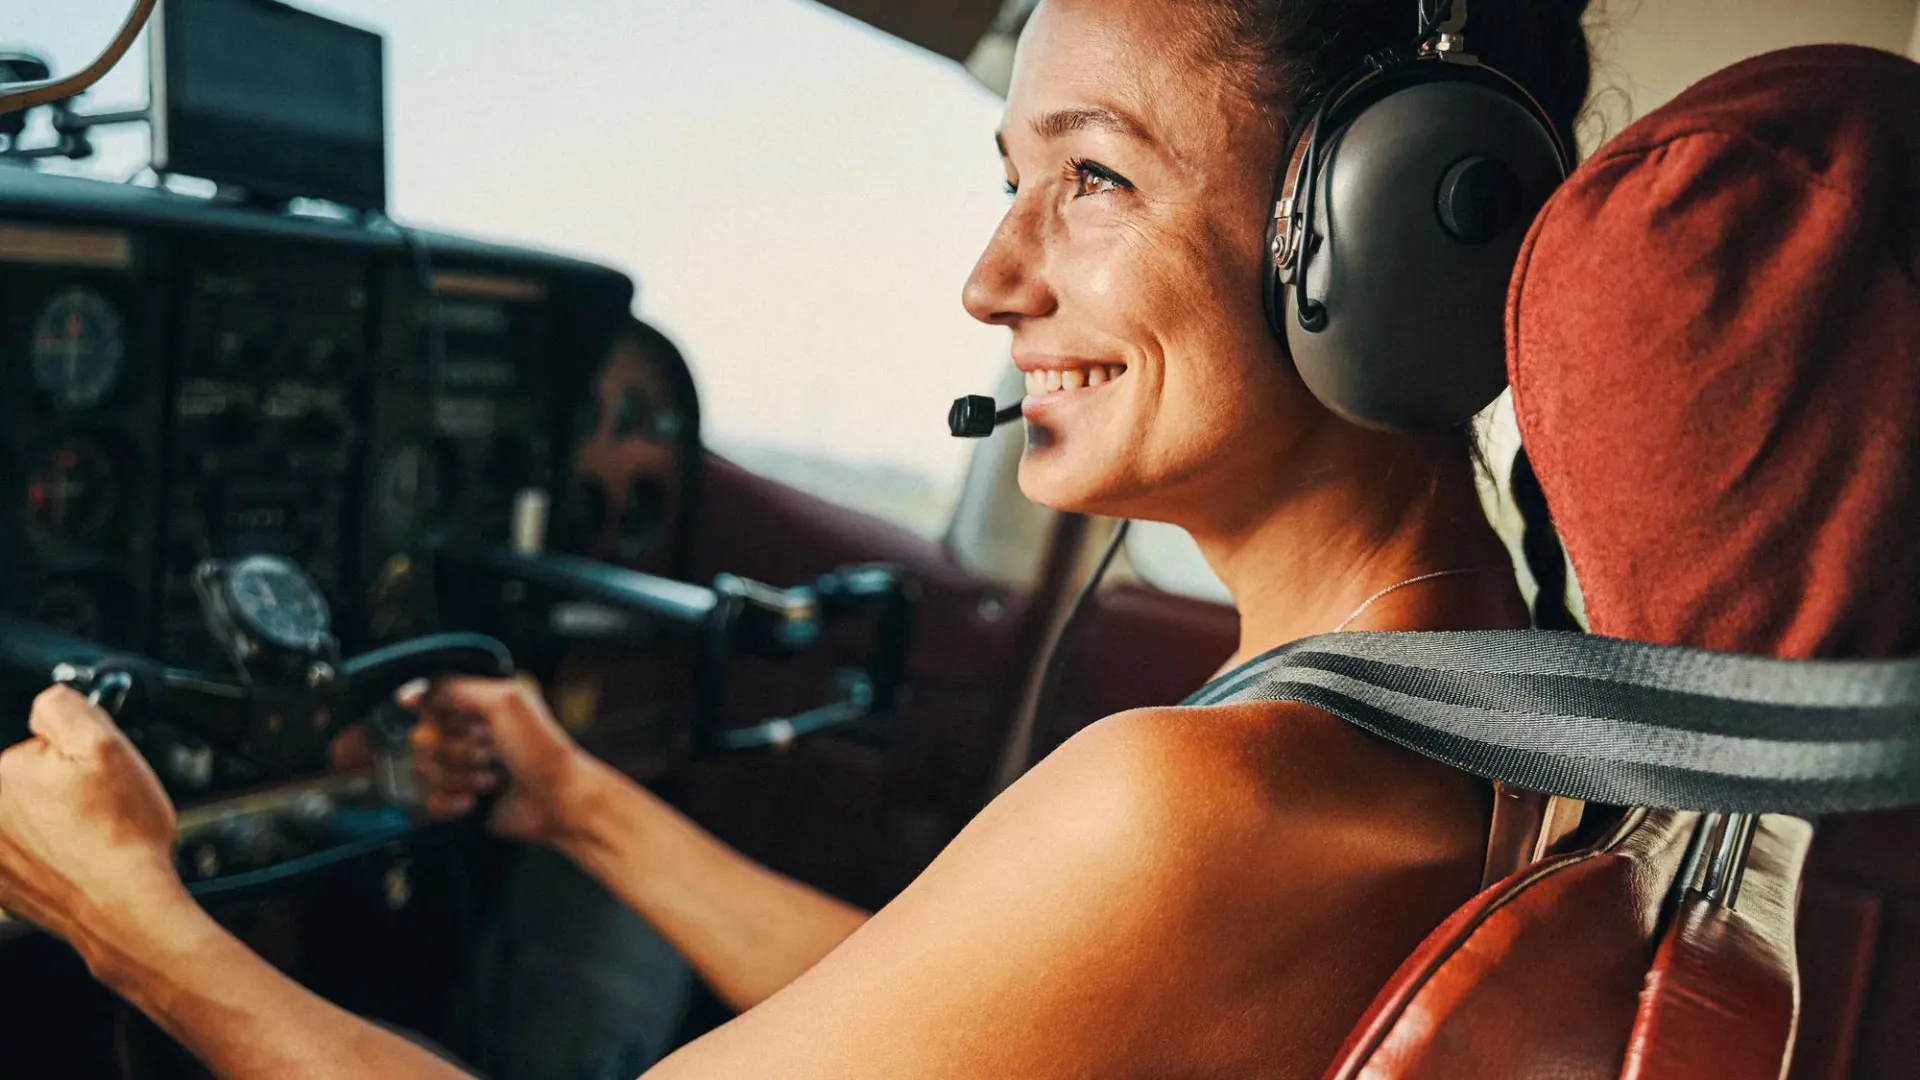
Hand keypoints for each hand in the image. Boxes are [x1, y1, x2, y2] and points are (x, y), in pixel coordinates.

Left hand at [0, 686, 183, 944]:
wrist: (124, 904)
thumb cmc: (118, 833)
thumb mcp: (103, 743)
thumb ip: (62, 708)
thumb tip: (47, 702)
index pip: (26, 745)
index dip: (62, 752)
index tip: (81, 772)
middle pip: (21, 781)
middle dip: (56, 783)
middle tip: (93, 800)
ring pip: (28, 818)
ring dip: (55, 819)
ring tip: (91, 831)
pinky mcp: (3, 886)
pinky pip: (28, 853)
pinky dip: (52, 853)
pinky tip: (81, 856)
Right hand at [401, 676, 591, 845]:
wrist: (557, 801)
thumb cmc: (540, 750)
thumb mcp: (504, 702)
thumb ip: (455, 688)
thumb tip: (409, 693)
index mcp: (475, 706)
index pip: (427, 701)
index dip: (434, 713)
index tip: (457, 722)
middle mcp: (464, 734)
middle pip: (420, 738)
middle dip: (453, 750)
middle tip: (487, 752)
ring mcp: (458, 769)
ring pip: (421, 771)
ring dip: (457, 777)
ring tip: (490, 779)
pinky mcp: (455, 801)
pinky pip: (426, 801)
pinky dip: (450, 802)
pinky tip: (475, 801)